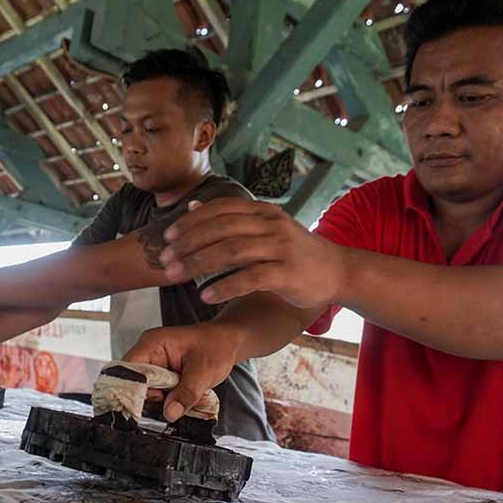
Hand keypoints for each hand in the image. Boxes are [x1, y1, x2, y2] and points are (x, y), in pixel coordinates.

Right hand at [124, 324, 239, 421]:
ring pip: (147, 392)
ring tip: (184, 400)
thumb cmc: (216, 346)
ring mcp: (154, 365)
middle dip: (152, 399)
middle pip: (135, 384)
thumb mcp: (204, 371)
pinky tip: (185, 399)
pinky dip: (170, 400)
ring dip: (163, 401)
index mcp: (152, 344)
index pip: (128, 369)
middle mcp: (148, 354)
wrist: (227, 342)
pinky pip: (158, 393)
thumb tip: (170, 413)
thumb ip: (186, 393)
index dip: (134, 389)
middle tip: (172, 405)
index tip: (150, 404)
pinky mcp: (161, 376)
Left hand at [159, 199, 347, 309]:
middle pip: (221, 229)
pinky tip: (205, 296)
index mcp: (263, 211)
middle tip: (164, 260)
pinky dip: (224, 286)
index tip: (167, 237)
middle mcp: (271, 225)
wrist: (338, 270)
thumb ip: (231, 217)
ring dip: (199, 264)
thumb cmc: (295, 251)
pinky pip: (250, 278)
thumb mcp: (265, 227)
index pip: (220, 209)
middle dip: (188, 244)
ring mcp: (281, 248)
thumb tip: (192, 206)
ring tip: (176, 276)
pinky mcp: (288, 274)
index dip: (191, 222)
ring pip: (232, 251)